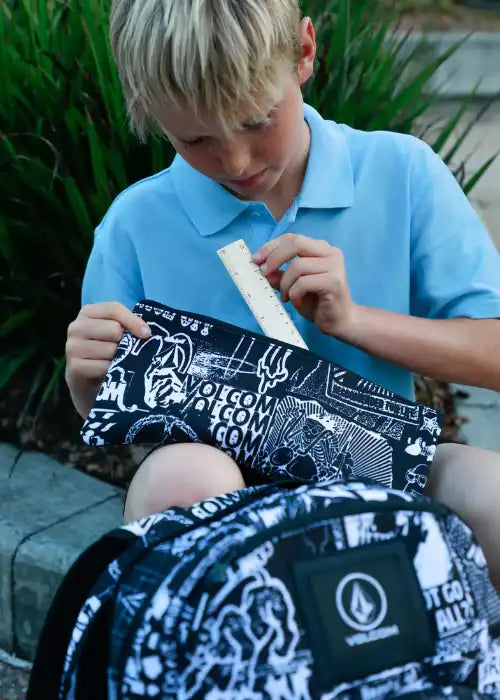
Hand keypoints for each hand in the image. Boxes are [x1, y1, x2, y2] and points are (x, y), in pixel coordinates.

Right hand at [65, 302, 150, 417]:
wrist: (88, 382)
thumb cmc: (106, 352)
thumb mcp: (116, 334)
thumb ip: (128, 326)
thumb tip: (145, 332)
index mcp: (87, 313)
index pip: (113, 309)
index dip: (133, 321)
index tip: (146, 334)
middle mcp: (76, 327)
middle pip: (114, 329)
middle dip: (124, 342)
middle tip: (123, 351)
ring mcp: (72, 347)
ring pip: (110, 349)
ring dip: (118, 358)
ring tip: (113, 362)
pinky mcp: (74, 367)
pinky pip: (104, 366)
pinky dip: (111, 371)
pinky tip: (108, 372)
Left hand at [253, 233, 356, 336]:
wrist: (338, 321)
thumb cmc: (316, 302)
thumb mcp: (292, 286)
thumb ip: (279, 275)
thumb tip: (261, 266)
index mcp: (321, 249)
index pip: (292, 238)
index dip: (271, 246)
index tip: (256, 259)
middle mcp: (330, 253)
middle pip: (296, 243)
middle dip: (274, 257)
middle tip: (263, 273)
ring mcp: (334, 266)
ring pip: (297, 266)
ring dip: (284, 284)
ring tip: (286, 296)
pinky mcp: (334, 282)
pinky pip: (303, 283)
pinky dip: (294, 294)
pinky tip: (296, 301)